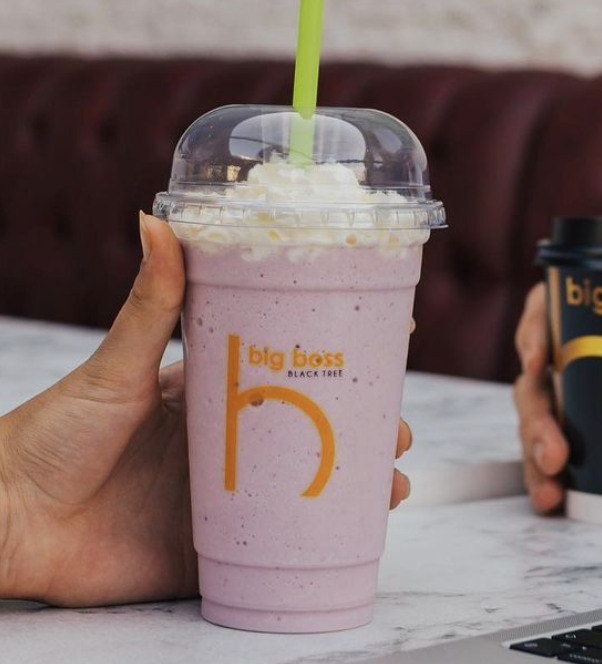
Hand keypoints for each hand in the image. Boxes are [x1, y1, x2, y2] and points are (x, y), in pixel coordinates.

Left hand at [0, 214, 412, 606]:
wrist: (9, 522)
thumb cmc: (52, 435)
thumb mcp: (115, 365)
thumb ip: (149, 302)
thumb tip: (157, 221)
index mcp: (209, 392)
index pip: (287, 367)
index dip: (337, 360)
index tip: (387, 346)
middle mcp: (225, 441)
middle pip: (309, 430)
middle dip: (361, 427)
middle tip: (396, 425)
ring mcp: (222, 494)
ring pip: (304, 486)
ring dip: (354, 482)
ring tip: (390, 481)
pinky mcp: (209, 546)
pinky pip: (275, 543)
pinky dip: (320, 536)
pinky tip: (354, 528)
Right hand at [513, 282, 601, 512]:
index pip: (556, 312)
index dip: (534, 327)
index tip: (538, 359)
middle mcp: (585, 370)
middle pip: (536, 378)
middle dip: (535, 413)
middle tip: (554, 447)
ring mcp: (578, 411)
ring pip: (535, 420)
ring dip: (534, 448)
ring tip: (552, 477)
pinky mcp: (579, 452)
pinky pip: (544, 460)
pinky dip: (541, 479)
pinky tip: (551, 497)